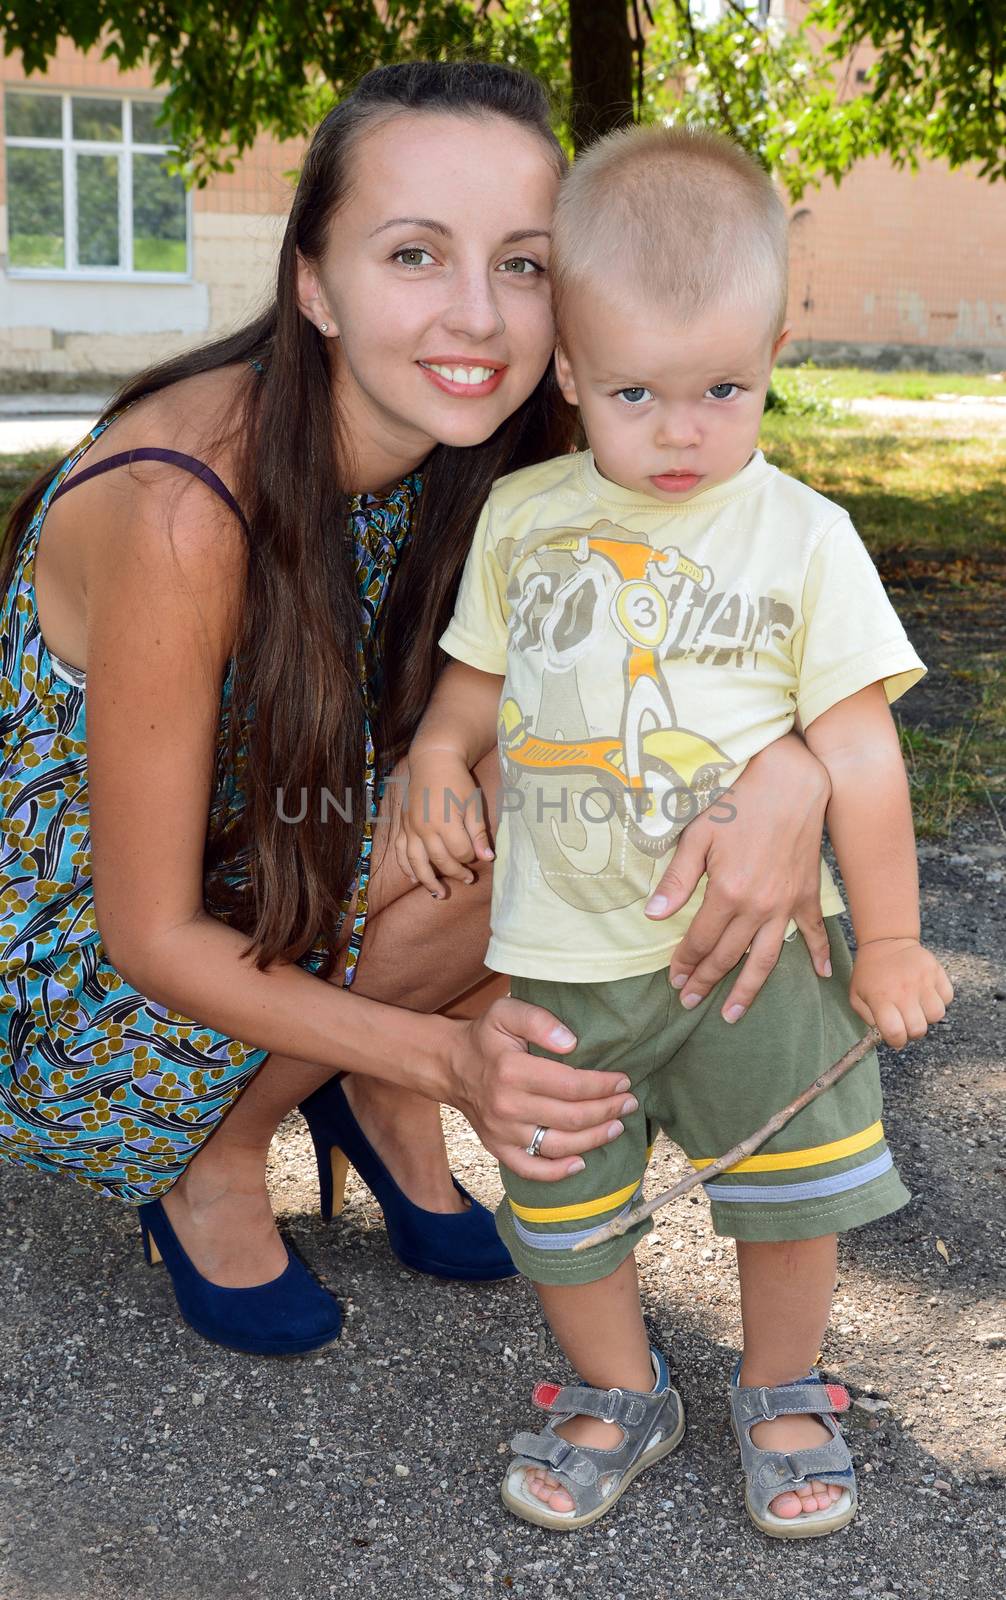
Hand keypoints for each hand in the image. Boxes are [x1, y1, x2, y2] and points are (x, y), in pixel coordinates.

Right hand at [396, 750, 493, 898]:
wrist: (433, 760)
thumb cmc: (457, 781)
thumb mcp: (473, 804)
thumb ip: (479, 833)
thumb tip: (488, 858)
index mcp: (445, 822)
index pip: (459, 852)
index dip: (470, 858)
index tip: (477, 857)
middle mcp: (424, 828)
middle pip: (440, 860)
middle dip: (455, 873)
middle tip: (468, 880)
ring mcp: (410, 828)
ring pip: (415, 862)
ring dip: (427, 881)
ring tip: (438, 894)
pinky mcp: (402, 825)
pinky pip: (400, 852)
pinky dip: (406, 867)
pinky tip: (414, 878)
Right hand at [446, 996, 639, 1181]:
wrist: (450, 1066)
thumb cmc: (486, 1037)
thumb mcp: (506, 1012)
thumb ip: (539, 1020)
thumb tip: (571, 1042)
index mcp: (512, 1071)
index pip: (570, 1085)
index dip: (602, 1085)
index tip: (623, 1080)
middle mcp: (507, 1106)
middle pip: (570, 1118)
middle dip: (607, 1111)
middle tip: (629, 1102)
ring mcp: (503, 1132)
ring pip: (558, 1145)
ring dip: (594, 1139)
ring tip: (617, 1127)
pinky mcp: (498, 1148)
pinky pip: (530, 1169)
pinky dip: (557, 1172)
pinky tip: (580, 1163)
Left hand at [645, 735, 832, 1021]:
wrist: (790, 782)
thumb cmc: (737, 803)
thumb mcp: (697, 836)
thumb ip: (676, 880)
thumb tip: (653, 917)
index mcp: (727, 893)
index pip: (700, 940)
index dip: (684, 961)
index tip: (672, 979)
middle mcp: (758, 907)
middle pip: (728, 955)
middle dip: (706, 980)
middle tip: (689, 1001)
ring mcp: (786, 904)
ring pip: (766, 958)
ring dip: (748, 988)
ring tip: (733, 1013)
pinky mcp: (806, 894)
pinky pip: (813, 932)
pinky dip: (818, 955)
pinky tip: (822, 976)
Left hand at [849, 937, 953, 1047]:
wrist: (884, 942)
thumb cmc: (869, 974)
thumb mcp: (857, 996)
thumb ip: (869, 1020)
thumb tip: (886, 1036)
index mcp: (881, 998)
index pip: (896, 1033)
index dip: (897, 1042)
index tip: (895, 1038)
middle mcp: (904, 990)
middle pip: (919, 1029)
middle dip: (913, 1032)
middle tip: (906, 1023)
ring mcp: (923, 980)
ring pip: (937, 1015)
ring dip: (928, 1016)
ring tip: (917, 1007)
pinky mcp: (937, 971)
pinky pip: (947, 997)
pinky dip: (940, 1000)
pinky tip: (926, 994)